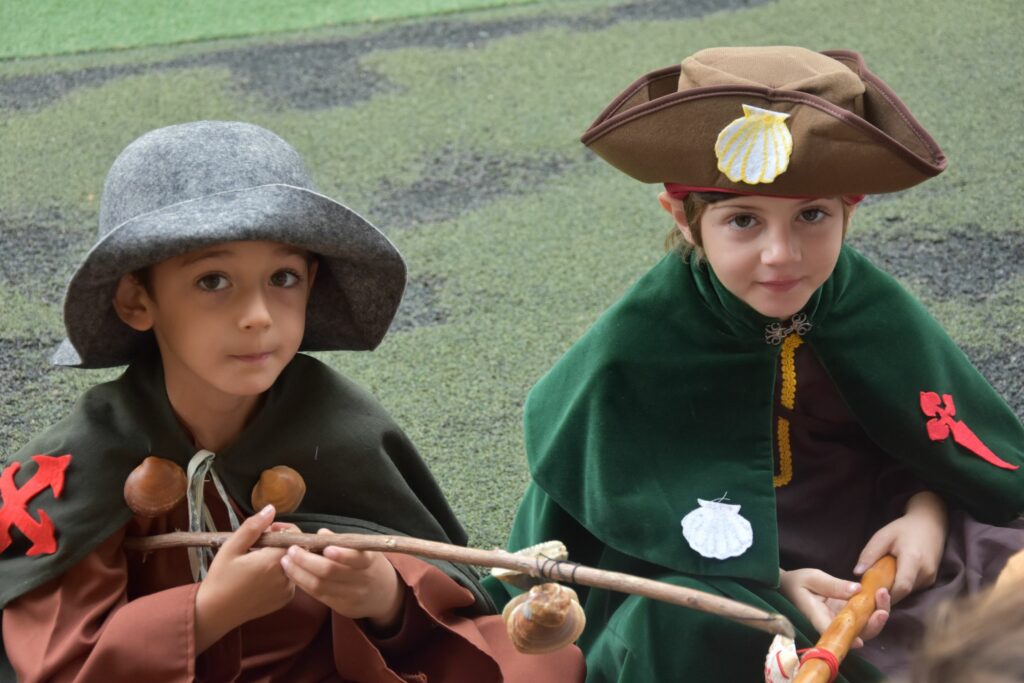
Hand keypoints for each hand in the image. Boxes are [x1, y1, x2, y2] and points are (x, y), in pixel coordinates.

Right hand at [195, 505, 294, 651]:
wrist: (216, 612)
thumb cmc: (221, 578)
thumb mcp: (231, 547)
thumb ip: (253, 527)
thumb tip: (271, 509)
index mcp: (275, 561)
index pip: (294, 537)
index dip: (282, 530)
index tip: (266, 530)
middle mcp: (287, 576)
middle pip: (296, 550)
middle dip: (281, 542)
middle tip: (259, 544)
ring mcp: (288, 590)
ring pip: (294, 564)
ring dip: (281, 557)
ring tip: (258, 559)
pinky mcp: (285, 600)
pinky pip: (290, 579)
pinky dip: (281, 572)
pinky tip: (262, 575)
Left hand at [281, 528, 404, 633]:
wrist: (384, 595)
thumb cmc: (369, 565)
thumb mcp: (363, 549)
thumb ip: (343, 541)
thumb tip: (321, 533)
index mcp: (369, 561)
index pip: (355, 558)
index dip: (340, 554)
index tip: (325, 547)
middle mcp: (361, 580)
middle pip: (330, 572)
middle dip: (306, 560)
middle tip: (291, 550)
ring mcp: (351, 596)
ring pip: (319, 586)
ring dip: (298, 573)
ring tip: (286, 561)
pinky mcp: (341, 607)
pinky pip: (318, 596)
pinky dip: (303, 583)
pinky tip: (294, 574)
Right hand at [779, 567, 889, 647]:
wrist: (790, 586)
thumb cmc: (797, 582)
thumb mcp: (812, 577)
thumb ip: (832, 585)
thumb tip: (857, 590)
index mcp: (816, 616)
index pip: (831, 632)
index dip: (846, 638)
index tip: (860, 640)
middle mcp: (831, 624)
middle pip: (855, 634)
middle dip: (873, 624)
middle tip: (882, 606)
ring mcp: (840, 622)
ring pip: (863, 629)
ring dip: (878, 616)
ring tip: (884, 594)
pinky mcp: (847, 616)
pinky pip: (864, 619)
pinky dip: (875, 609)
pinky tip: (881, 594)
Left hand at [855, 491, 946, 602]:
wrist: (929, 525)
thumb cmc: (903, 529)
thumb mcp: (883, 536)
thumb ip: (870, 554)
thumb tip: (856, 573)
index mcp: (914, 560)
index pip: (902, 587)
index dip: (887, 595)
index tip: (870, 595)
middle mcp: (925, 572)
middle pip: (903, 592)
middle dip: (885, 594)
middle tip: (869, 590)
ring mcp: (930, 578)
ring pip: (907, 593)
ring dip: (892, 590)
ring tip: (879, 579)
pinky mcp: (931, 580)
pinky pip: (912, 589)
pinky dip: (900, 586)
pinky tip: (891, 577)